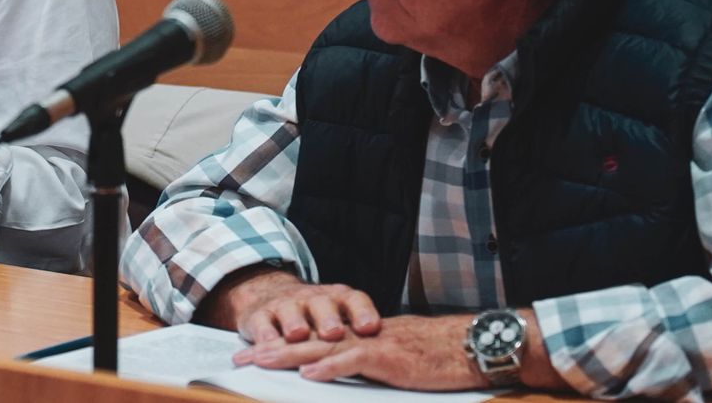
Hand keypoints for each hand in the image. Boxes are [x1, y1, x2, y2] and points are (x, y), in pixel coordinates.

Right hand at [203, 267, 381, 344]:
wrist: (269, 294)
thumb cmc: (314, 314)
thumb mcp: (339, 318)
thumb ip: (359, 335)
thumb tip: (396, 356)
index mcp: (338, 299)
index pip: (354, 301)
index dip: (362, 313)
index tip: (370, 328)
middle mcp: (312, 299)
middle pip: (322, 305)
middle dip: (328, 318)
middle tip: (333, 333)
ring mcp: (285, 305)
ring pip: (290, 311)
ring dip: (294, 322)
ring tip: (297, 334)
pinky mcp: (260, 316)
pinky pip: (261, 324)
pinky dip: (264, 334)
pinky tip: (267, 344)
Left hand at [233, 314, 483, 390]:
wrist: (471, 344)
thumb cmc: (439, 356)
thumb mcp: (396, 360)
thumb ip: (368, 364)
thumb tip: (341, 375)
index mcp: (360, 337)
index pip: (314, 340)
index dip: (282, 347)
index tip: (253, 354)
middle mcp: (360, 336)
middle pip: (308, 340)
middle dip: (271, 349)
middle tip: (239, 358)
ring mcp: (374, 344)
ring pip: (322, 346)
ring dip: (288, 354)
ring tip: (259, 360)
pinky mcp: (389, 357)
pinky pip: (354, 360)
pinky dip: (330, 366)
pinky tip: (308, 372)